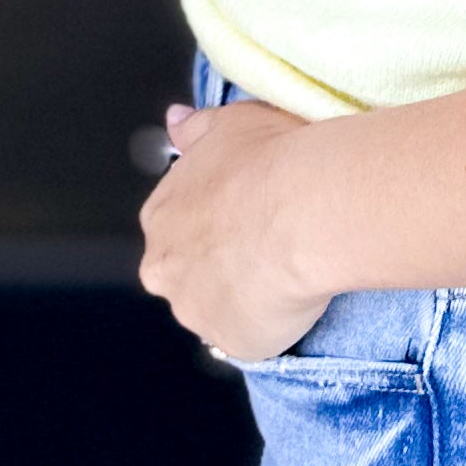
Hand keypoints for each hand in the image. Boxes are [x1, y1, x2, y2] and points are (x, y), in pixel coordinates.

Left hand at [138, 99, 327, 363]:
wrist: (305, 209)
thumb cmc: (269, 159)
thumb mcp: (230, 124)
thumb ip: (196, 129)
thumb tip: (175, 122)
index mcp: (161, 216)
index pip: (177, 226)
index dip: (214, 222)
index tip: (245, 214)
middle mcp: (164, 269)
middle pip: (186, 274)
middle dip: (218, 266)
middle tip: (265, 246)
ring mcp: (196, 312)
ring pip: (216, 309)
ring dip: (241, 297)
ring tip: (284, 273)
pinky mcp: (232, 343)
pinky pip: (249, 338)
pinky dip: (268, 324)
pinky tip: (293, 300)